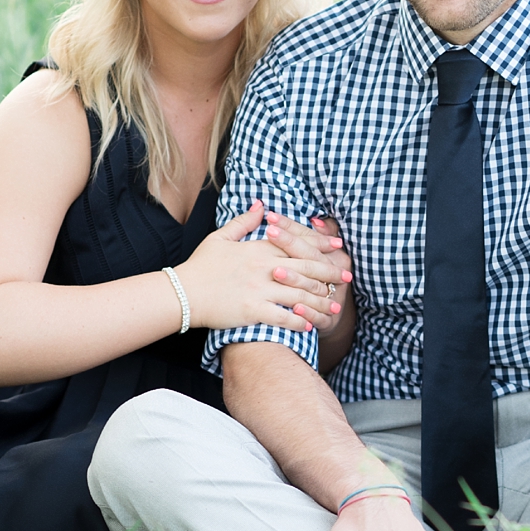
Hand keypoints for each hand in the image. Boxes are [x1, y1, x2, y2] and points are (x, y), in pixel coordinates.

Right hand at [179, 202, 352, 333]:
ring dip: (319, 301)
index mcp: (257, 248)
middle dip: (330, 274)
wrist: (182, 293)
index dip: (320, 244)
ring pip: (299, 294)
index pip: (296, 243)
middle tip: (347, 278)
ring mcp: (259, 289)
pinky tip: (309, 325)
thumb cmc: (200, 266)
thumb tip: (261, 204)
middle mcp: (263, 267)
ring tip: (333, 306)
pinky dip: (298, 321)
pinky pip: (283, 316)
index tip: (338, 247)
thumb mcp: (220, 237)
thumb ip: (244, 221)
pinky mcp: (252, 310)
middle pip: (306, 268)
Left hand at [272, 212, 352, 325]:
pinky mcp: (328, 319)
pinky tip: (294, 308)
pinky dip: (307, 312)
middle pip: (310, 257)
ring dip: (295, 279)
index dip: (290, 226)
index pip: (308, 238)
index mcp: (332, 255)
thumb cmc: (316, 281)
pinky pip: (318, 315)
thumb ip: (316, 237)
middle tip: (270, 232)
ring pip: (313, 285)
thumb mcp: (317, 257)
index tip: (271, 216)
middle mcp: (334, 273)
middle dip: (290, 244)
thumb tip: (315, 220)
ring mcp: (331, 296)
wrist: (329, 317)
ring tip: (275, 271)